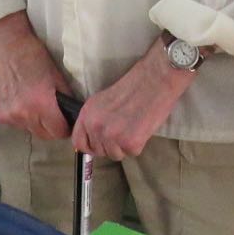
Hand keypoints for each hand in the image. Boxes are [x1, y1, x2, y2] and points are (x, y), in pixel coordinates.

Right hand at [0, 12, 71, 139]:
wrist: (7, 45)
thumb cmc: (36, 55)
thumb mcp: (58, 76)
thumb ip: (65, 100)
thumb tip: (73, 116)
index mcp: (40, 104)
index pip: (59, 133)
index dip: (66, 127)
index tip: (67, 119)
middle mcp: (23, 114)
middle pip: (45, 135)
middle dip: (52, 127)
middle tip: (53, 111)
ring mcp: (8, 116)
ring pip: (31, 130)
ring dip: (36, 122)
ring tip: (36, 103)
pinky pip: (18, 124)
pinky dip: (23, 117)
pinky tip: (22, 101)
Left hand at [72, 46, 193, 160]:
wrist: (155, 79)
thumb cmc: (134, 86)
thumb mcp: (103, 100)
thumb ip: (95, 119)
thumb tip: (94, 138)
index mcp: (87, 113)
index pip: (78, 143)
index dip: (90, 146)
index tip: (100, 144)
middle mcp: (96, 126)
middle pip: (99, 151)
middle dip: (112, 145)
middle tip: (125, 129)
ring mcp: (112, 136)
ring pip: (116, 155)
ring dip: (125, 146)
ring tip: (134, 126)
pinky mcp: (130, 143)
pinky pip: (132, 153)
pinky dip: (139, 144)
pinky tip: (143, 127)